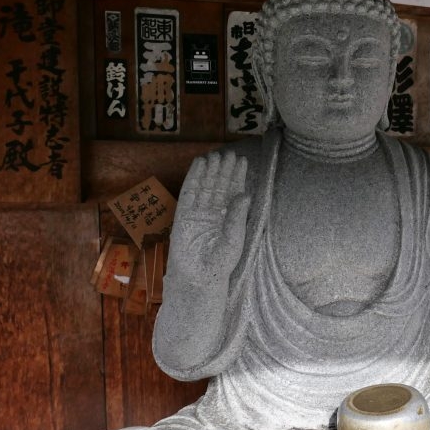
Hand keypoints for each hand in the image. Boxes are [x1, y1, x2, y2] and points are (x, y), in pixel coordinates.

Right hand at [168, 151, 250, 284]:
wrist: (199, 276)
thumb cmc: (220, 263)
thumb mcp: (234, 239)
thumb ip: (237, 216)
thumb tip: (246, 194)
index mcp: (229, 218)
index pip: (233, 192)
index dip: (237, 176)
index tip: (242, 160)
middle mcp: (214, 213)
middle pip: (220, 185)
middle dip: (224, 170)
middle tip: (230, 153)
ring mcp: (198, 212)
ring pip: (205, 185)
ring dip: (210, 170)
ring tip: (216, 155)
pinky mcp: (183, 214)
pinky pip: (189, 191)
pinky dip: (194, 177)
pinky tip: (199, 164)